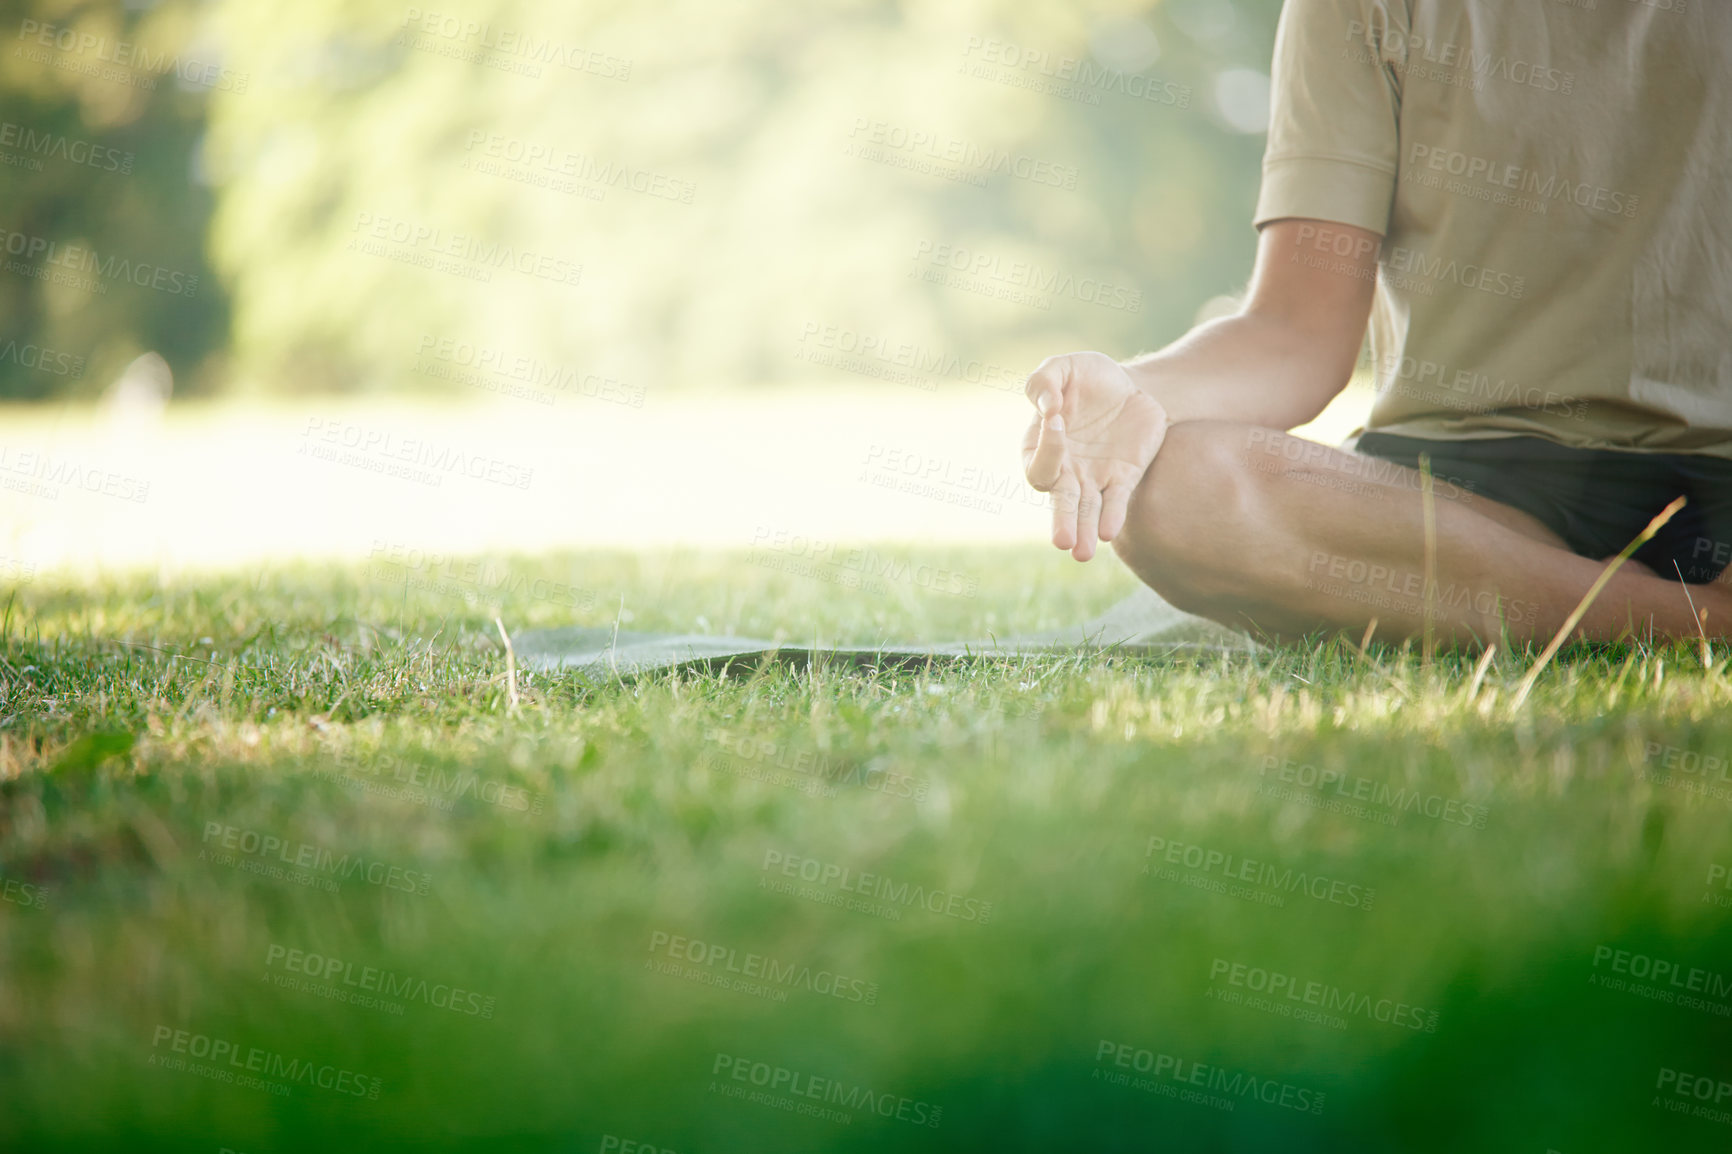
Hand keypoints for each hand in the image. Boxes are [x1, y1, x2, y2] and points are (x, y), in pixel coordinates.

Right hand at [1022, 351, 1168, 560]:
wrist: (1132, 386)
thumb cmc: (1087, 377)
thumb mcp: (1063, 366)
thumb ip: (1044, 381)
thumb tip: (1048, 408)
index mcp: (1040, 447)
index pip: (1038, 461)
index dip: (1047, 446)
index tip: (1058, 419)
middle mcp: (1063, 471)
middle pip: (1059, 502)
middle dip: (1062, 521)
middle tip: (1063, 541)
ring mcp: (1093, 479)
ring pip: (1086, 512)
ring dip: (1084, 531)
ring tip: (1083, 553)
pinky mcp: (1122, 479)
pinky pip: (1115, 503)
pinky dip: (1112, 517)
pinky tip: (1108, 532)